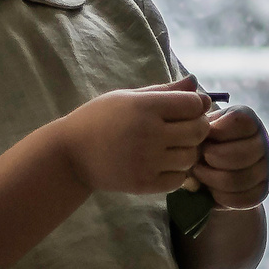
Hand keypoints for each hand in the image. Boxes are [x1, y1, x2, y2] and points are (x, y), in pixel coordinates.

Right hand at [55, 79, 212, 194]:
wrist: (70, 154)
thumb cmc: (98, 119)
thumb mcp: (127, 97)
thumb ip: (163, 91)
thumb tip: (195, 84)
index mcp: (145, 107)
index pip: (192, 105)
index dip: (197, 106)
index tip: (190, 109)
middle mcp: (149, 133)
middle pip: (198, 131)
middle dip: (198, 128)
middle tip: (187, 129)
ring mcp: (147, 161)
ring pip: (191, 156)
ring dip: (188, 151)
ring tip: (174, 147)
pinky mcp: (144, 184)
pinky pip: (179, 179)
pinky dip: (178, 172)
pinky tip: (165, 164)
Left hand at [192, 101, 268, 209]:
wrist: (207, 175)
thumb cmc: (197, 142)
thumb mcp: (194, 123)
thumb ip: (189, 105)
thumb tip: (191, 80)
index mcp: (248, 118)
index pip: (241, 122)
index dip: (217, 132)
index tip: (202, 136)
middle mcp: (262, 140)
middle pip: (241, 154)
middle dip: (212, 159)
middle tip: (197, 159)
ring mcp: (265, 167)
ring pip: (240, 178)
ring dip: (212, 179)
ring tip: (198, 174)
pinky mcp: (262, 191)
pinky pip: (243, 198)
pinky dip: (221, 196)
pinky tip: (209, 189)